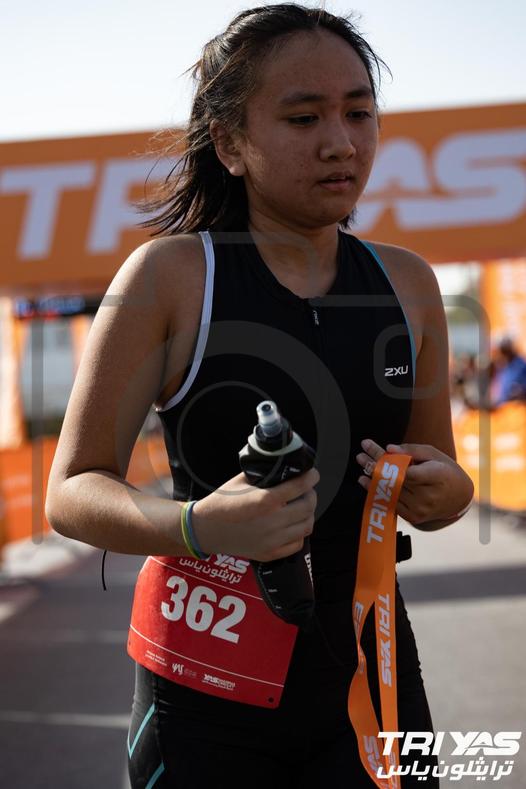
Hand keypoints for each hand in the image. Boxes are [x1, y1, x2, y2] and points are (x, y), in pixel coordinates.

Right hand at [190, 467, 319, 561]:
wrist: (204, 529)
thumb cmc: (221, 502)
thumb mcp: (241, 481)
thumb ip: (263, 475)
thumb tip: (281, 468)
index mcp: (265, 500)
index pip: (300, 486)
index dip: (311, 478)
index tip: (313, 474)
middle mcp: (272, 521)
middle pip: (308, 507)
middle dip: (311, 495)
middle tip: (306, 490)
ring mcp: (272, 540)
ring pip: (307, 526)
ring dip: (308, 514)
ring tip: (301, 507)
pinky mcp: (270, 553)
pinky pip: (297, 544)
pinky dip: (299, 533)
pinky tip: (291, 525)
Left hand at [356, 439, 473, 526]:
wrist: (458, 498)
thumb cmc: (444, 470)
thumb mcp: (433, 454)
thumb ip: (412, 450)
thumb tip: (388, 449)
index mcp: (438, 477)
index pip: (409, 472)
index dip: (389, 462)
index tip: (375, 449)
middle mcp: (429, 496)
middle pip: (395, 480)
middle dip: (375, 466)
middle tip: (361, 455)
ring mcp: (420, 509)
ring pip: (389, 492)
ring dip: (372, 478)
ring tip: (362, 463)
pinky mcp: (413, 517)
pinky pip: (390, 503)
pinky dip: (376, 491)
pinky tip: (366, 481)